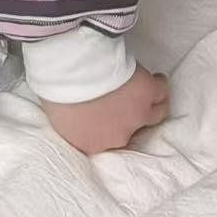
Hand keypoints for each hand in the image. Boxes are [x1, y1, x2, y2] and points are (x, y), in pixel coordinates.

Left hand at [40, 65, 169, 154]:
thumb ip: (71, 124)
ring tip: (143, 93)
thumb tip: (76, 118)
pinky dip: (158, 84)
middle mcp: (116, 137)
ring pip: (154, 114)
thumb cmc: (55, 90)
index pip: (105, 142)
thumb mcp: (56, 116)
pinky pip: (160, 92)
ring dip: (148, 104)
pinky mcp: (148, 94)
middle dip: (123, 115)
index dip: (105, 126)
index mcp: (90, 145)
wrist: (72, 71)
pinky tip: (154, 78)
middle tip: (117, 99)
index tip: (102, 115)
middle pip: (129, 130)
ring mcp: (136, 117)